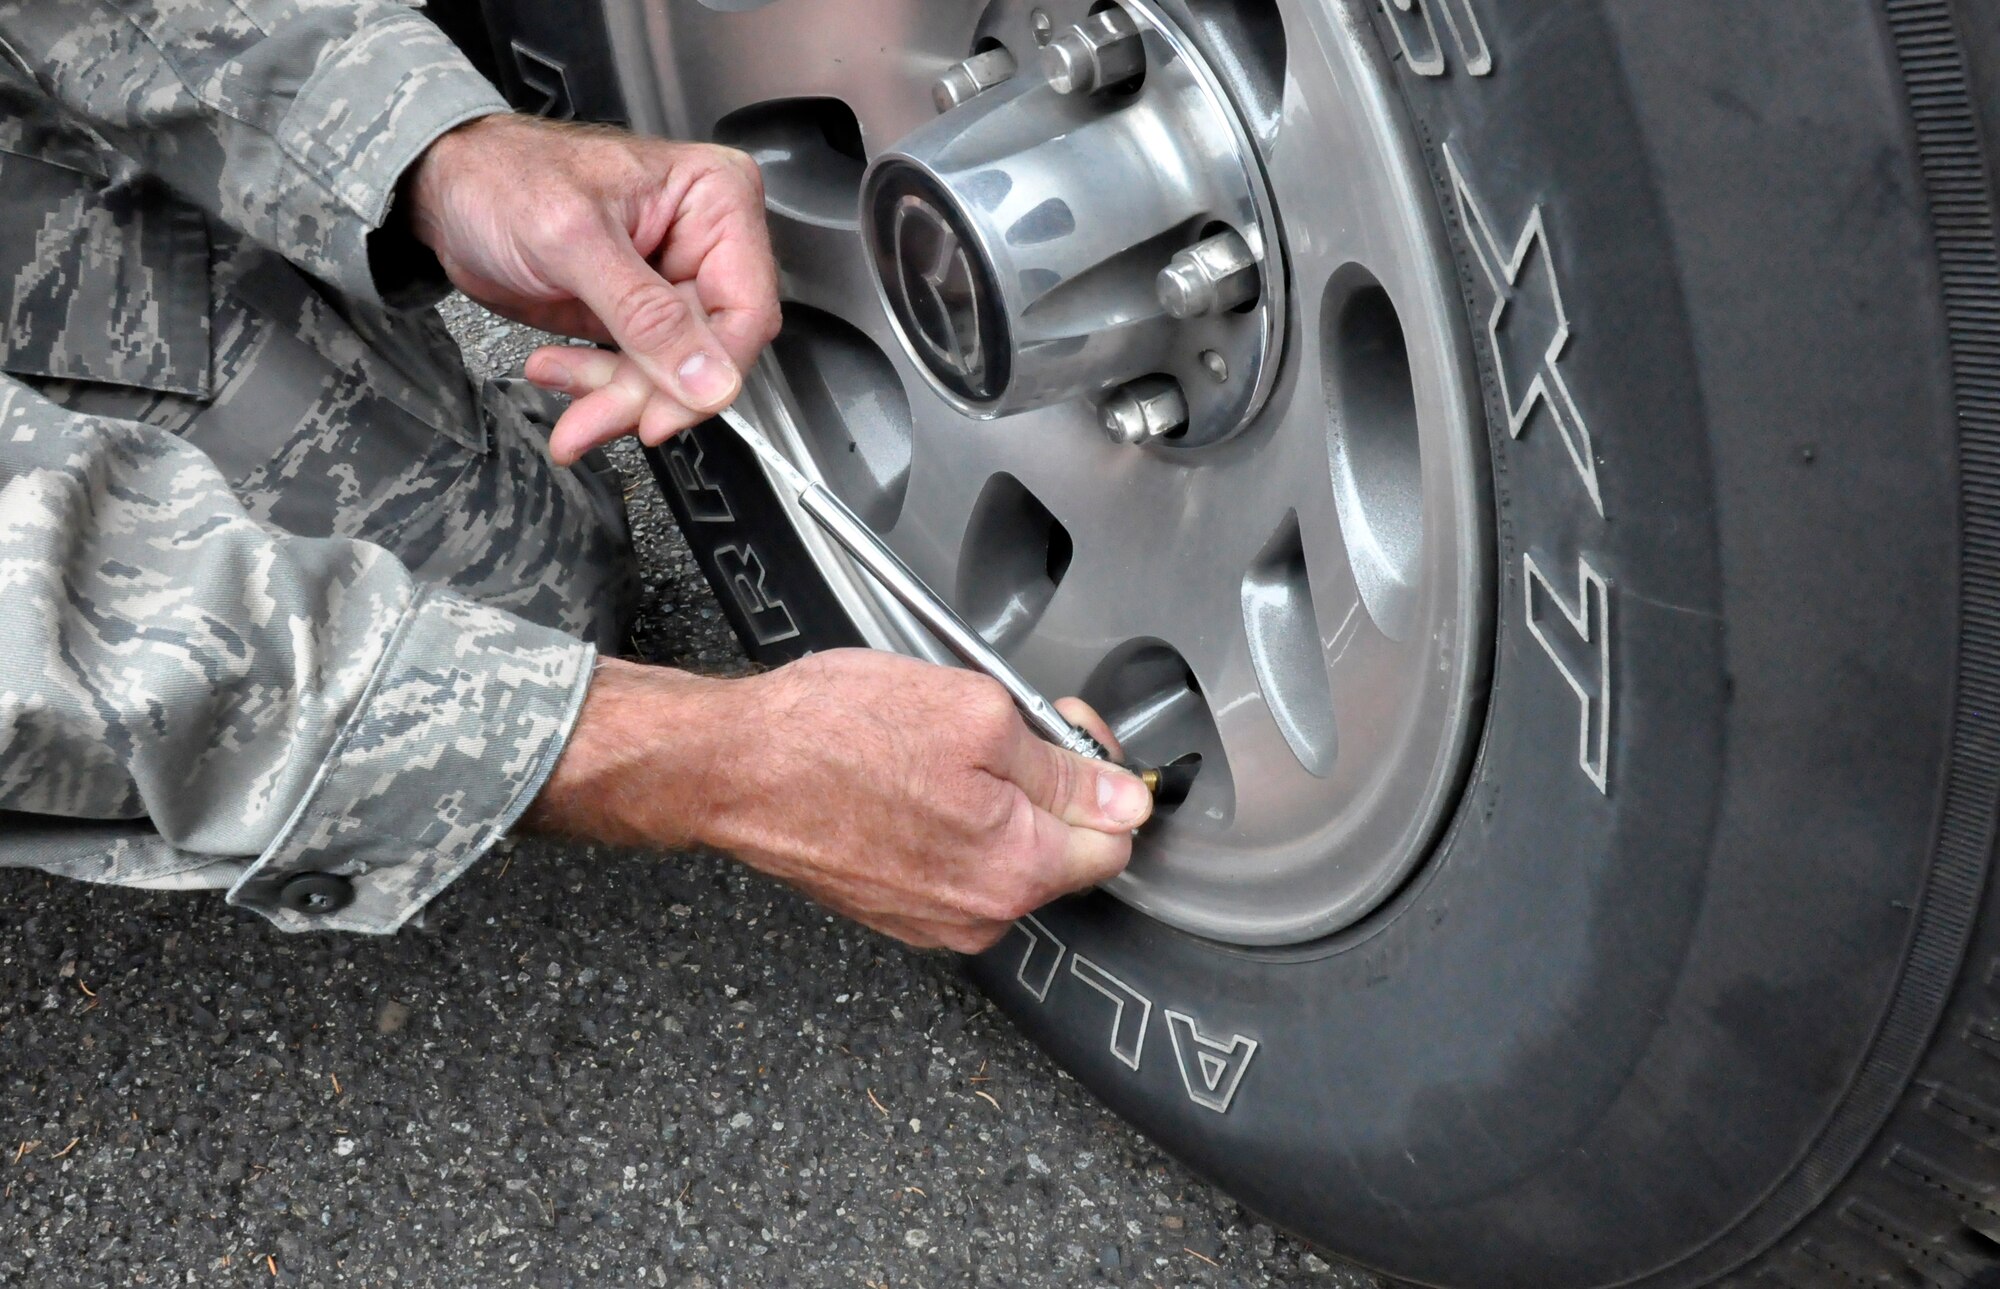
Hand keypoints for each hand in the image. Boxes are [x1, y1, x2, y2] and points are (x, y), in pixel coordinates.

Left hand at [405, 114, 781, 463]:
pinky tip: (557, 371)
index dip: (709, 373)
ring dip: (616, 399)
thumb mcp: (574, 242)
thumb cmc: (502, 178)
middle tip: (595, 419)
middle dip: (647, 393)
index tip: (661, 412)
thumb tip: (709, 378)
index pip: (747, 310)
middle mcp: (707, 242)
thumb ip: (646, 316)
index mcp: (715, 200)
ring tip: (563, 393)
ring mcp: (673, 283)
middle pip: (709, 353)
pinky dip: (598, 389)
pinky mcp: (641, 317)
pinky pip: (640, 375)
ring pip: (674, 376)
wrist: (449, 190)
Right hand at [524, 654, 1151, 951]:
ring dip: (993, 803)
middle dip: (1046, 788)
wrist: (733, 768)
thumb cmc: (835, 733)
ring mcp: (931, 919)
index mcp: (1015, 870)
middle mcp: (978, 914)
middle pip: (1062, 852)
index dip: (1101, 775)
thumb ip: (1064, 768)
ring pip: (1004, 857)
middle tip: (993, 726)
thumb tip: (1126, 801)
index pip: (1117, 843)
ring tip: (935, 751)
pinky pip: (952, 866)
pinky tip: (906, 780)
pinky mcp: (892, 908)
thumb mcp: (976, 715)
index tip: (1065, 733)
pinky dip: (945, 823)